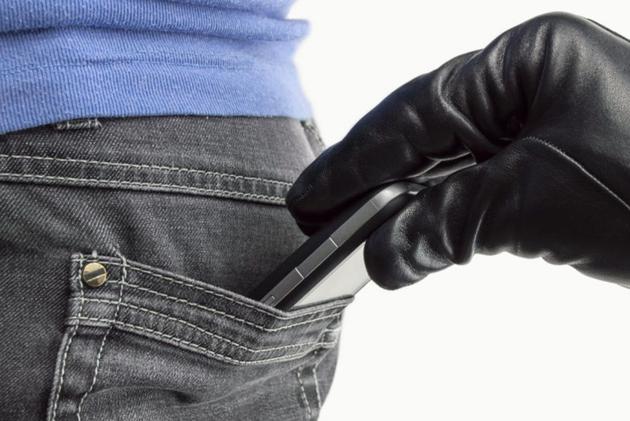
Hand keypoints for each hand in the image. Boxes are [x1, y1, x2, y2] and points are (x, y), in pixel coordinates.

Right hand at [286, 12, 629, 288]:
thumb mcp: (535, 206)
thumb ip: (446, 227)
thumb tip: (380, 258)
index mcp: (525, 61)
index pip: (415, 113)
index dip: (354, 159)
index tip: (311, 194)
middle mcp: (528, 80)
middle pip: (425, 133)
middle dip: (373, 179)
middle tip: (320, 214)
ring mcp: (540, 118)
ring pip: (449, 162)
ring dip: (407, 202)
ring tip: (356, 229)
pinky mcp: (550, 160)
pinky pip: (478, 184)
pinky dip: (445, 213)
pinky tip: (414, 231)